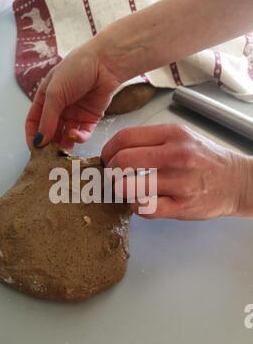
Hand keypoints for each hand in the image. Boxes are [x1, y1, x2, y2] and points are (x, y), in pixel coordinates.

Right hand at [25, 39, 120, 149]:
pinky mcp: (90, 119)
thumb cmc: (76, 69)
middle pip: (50, 132)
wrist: (105, 64)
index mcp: (46, 98)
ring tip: (63, 149)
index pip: (34, 121)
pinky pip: (82, 134)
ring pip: (66, 136)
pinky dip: (79, 138)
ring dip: (64, 144)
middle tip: (49, 155)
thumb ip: (47, 118)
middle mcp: (59, 108)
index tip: (34, 149)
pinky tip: (76, 135)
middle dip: (49, 144)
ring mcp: (74, 114)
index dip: (32, 135)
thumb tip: (40, 140)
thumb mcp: (55, 93)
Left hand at [102, 124, 252, 219]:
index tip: (107, 158)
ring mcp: (179, 182)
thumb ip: (152, 141)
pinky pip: (144, 209)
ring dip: (121, 190)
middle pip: (123, 161)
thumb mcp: (182, 138)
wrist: (236, 181)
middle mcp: (176, 156)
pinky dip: (135, 207)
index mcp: (172, 134)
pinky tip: (140, 202)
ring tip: (126, 190)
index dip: (108, 150)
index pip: (125, 137)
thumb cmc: (205, 160)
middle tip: (113, 177)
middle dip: (111, 171)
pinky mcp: (181, 206)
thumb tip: (118, 152)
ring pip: (129, 187)